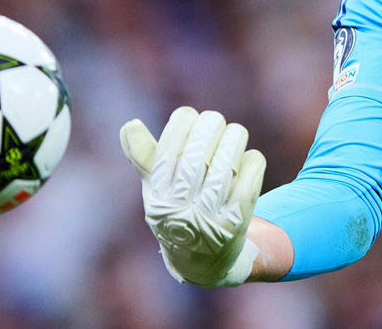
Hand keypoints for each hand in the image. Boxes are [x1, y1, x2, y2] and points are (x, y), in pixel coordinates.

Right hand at [119, 107, 265, 286]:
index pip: (169, 149)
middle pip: (200, 153)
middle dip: (211, 126)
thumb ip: (144, 157)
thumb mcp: (155, 190)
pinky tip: (248, 159)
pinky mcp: (236, 224)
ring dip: (234, 139)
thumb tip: (129, 125)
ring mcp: (209, 219)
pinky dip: (252, 162)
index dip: (183, 123)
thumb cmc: (176, 213)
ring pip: (228, 164)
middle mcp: (180, 210)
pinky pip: (250, 180)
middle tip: (215, 122)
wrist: (202, 263)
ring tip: (235, 134)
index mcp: (157, 196)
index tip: (189, 117)